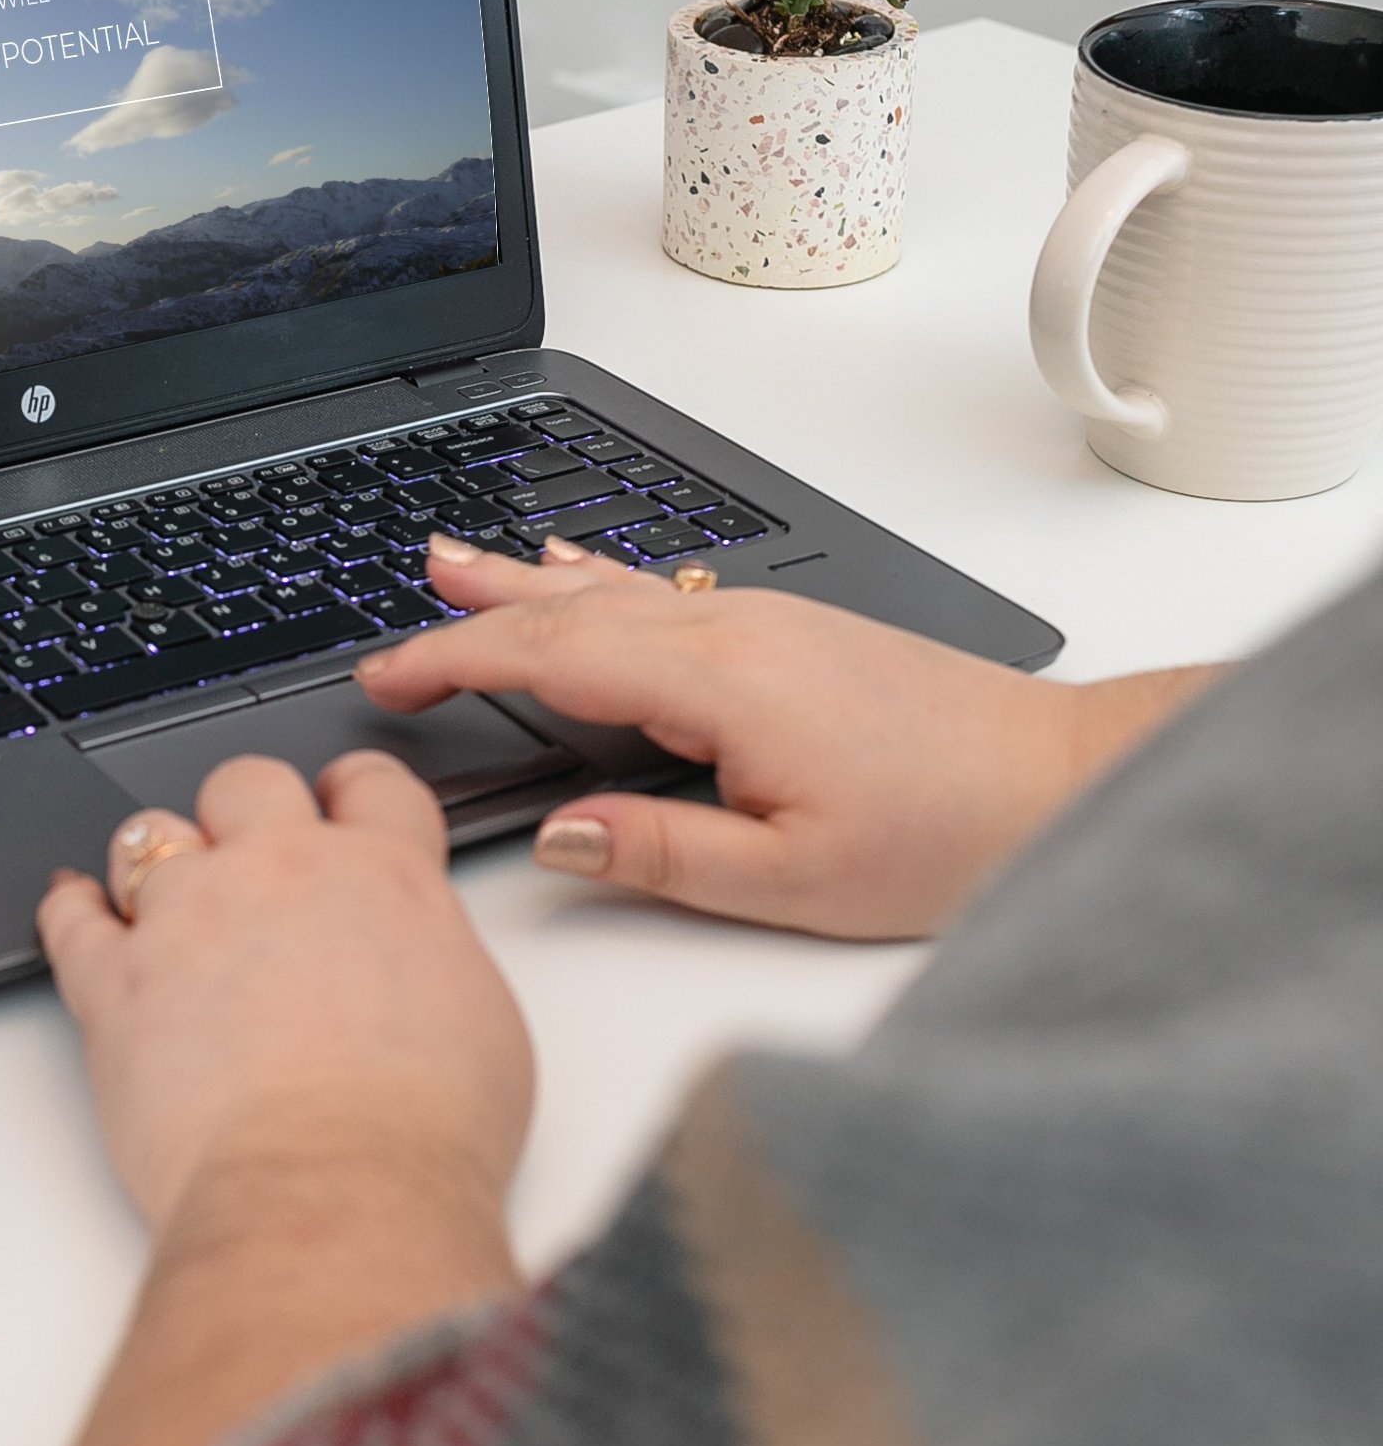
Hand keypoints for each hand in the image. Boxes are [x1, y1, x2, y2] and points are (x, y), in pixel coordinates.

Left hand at [37, 749, 532, 1238]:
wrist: (332, 1193)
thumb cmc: (418, 1134)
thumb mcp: (484, 1024)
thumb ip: (436, 960)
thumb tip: (419, 965)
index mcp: (385, 877)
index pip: (368, 785)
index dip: (349, 791)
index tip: (337, 806)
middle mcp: (280, 875)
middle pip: (246, 783)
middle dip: (245, 810)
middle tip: (248, 852)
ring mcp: (187, 920)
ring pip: (150, 837)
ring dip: (158, 863)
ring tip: (166, 903)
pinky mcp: (114, 985)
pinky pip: (72, 920)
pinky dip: (70, 907)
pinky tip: (75, 907)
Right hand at [357, 539, 1214, 940]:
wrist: (1057, 778)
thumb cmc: (947, 832)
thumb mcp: (792, 879)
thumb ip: (660, 855)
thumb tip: (560, 835)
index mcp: (723, 685)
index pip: (554, 659)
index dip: (458, 663)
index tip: (388, 678)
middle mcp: (738, 633)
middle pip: (572, 609)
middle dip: (471, 620)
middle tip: (390, 633)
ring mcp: (766, 622)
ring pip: (616, 589)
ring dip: (525, 581)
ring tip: (451, 565)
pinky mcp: (793, 633)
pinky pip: (664, 592)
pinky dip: (600, 579)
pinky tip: (579, 568)